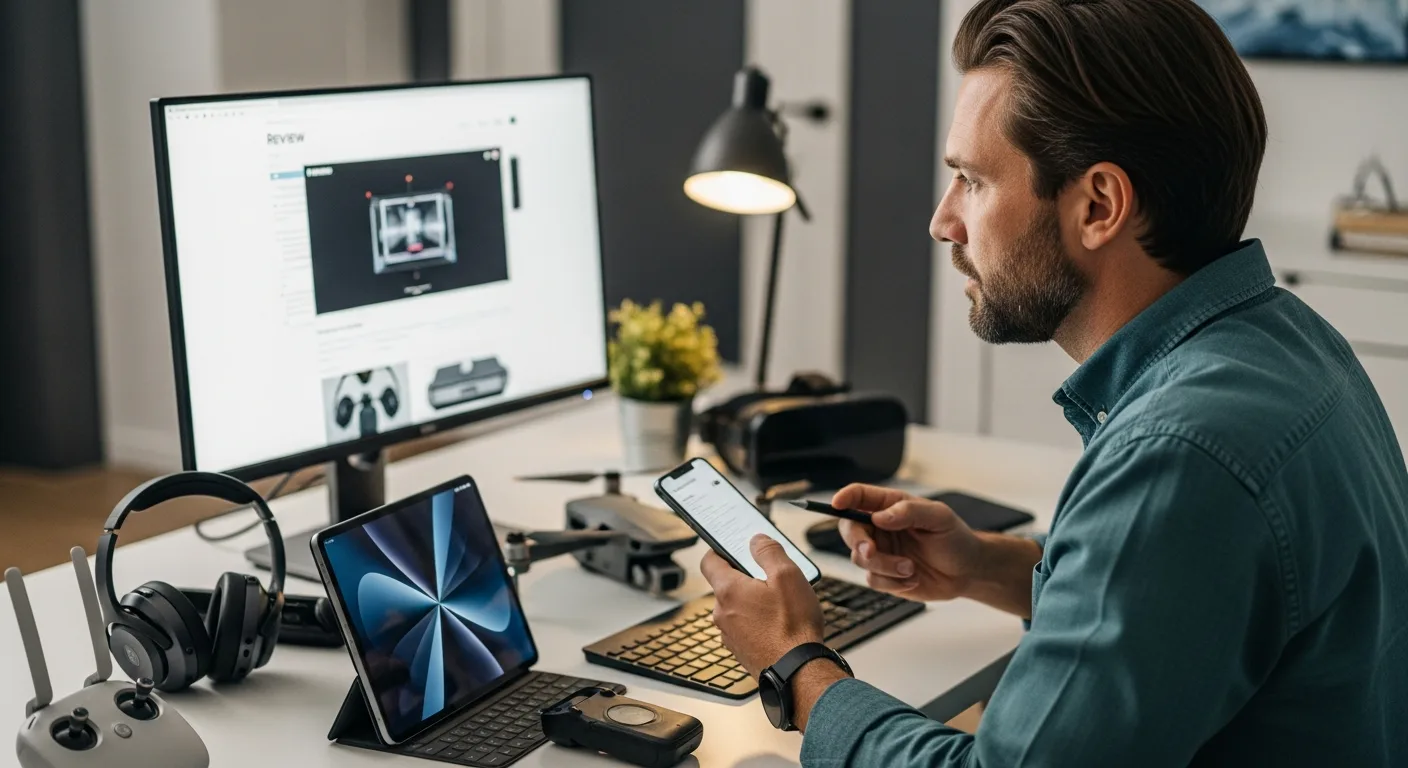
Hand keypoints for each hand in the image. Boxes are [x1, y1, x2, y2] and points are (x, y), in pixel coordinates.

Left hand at [699, 535, 824, 678]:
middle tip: (770, 576)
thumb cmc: (793, 628)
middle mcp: (722, 613)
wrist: (798, 673)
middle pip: (725, 585)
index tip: (733, 546)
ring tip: (779, 604)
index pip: (709, 561)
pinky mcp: (740, 651)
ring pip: (735, 608)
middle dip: (745, 577)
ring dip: (752, 601)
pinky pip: (743, 627)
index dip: (720, 549)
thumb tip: (756, 540)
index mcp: (728, 591)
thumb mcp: (788, 576)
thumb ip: (769, 552)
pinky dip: (755, 621)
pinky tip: (778, 624)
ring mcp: (729, 635)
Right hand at [833, 485, 984, 601]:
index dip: (844, 498)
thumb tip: (880, 516)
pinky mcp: (885, 576)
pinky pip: (873, 580)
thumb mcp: (939, 518)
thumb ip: (909, 512)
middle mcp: (880, 528)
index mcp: (890, 506)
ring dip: (885, 566)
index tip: (837, 504)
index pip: (859, 496)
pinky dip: (892, 582)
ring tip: (911, 568)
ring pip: (860, 558)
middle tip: (871, 551)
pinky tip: (913, 578)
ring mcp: (881, 552)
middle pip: (849, 530)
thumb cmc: (956, 538)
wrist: (967, 572)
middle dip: (858, 542)